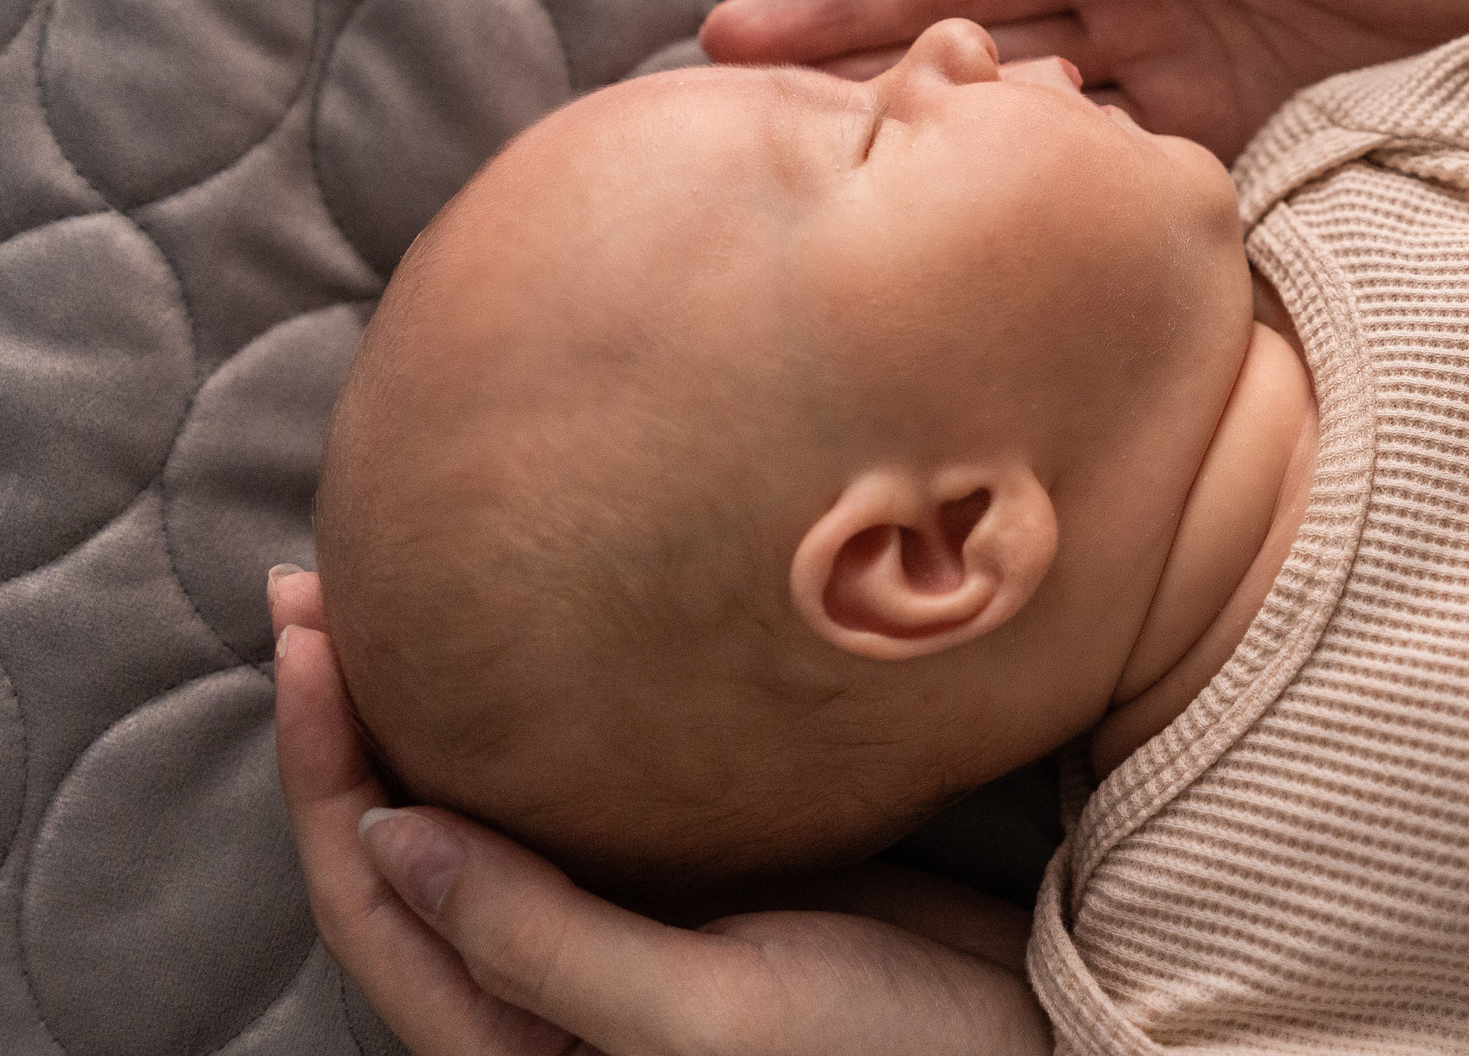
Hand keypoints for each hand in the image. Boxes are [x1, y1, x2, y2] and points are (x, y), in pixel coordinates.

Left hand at [267, 569, 1048, 1055]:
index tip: (312, 640)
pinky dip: (540, 710)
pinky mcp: (691, 875)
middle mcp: (547, 986)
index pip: (376, 899)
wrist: (1028, 1037)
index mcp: (520, 1047)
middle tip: (320, 587)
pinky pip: (578, 790)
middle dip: (354, 717)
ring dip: (437, 703)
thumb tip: (393, 834)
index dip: (326, 771)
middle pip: (406, 841)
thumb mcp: (701, 1015)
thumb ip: (540, 942)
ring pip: (485, 806)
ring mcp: (621, 924)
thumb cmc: (875, 1055)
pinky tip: (541, 640)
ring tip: (402, 590)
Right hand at [701, 0, 1468, 160]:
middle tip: (715, 58)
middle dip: (838, 27)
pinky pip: (1085, 171)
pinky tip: (926, 200)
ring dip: (894, 106)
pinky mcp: (1206, 157)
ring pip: (999, 93)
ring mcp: (1160, 77)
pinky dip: (1006, 182)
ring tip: (781, 133)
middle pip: (957, 8)